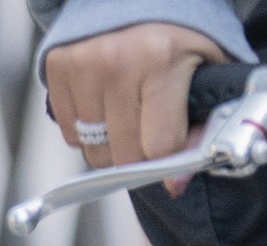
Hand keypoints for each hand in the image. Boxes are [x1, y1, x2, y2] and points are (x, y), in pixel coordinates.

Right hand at [44, 23, 224, 171]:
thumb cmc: (178, 38)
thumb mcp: (208, 75)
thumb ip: (202, 131)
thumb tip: (176, 186)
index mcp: (160, 61)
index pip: (157, 148)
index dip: (167, 162)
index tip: (171, 157)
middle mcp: (116, 61)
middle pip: (124, 155)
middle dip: (140, 155)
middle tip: (149, 129)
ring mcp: (82, 62)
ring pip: (94, 149)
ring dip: (112, 145)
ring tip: (127, 114)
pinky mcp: (58, 64)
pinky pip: (71, 132)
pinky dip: (88, 131)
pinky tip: (105, 105)